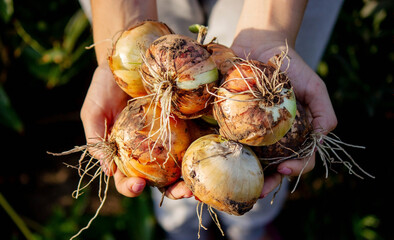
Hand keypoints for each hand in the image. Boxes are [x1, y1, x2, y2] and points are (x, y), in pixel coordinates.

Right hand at [80, 62, 192, 198]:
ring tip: (202, 184)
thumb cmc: (106, 87)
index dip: (130, 187)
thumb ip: (97, 138)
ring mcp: (170, 139)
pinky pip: (197, 141)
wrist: (129, 59)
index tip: (138, 186)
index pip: (127, 178)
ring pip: (183, 166)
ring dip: (194, 178)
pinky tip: (214, 156)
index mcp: (125, 153)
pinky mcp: (187, 124)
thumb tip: (108, 170)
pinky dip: (205, 152)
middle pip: (162, 179)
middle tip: (185, 192)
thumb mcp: (94, 110)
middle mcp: (149, 151)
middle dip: (174, 191)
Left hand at [231, 31, 337, 196]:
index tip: (284, 169)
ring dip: (242, 176)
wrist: (261, 45)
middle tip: (257, 192)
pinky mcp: (230, 122)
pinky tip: (216, 162)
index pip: (299, 159)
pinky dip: (222, 154)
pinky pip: (226, 141)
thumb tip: (322, 139)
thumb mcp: (315, 87)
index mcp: (294, 135)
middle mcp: (272, 138)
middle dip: (266, 183)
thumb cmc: (292, 67)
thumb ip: (324, 113)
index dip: (295, 169)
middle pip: (271, 168)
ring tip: (234, 186)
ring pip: (248, 160)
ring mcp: (250, 132)